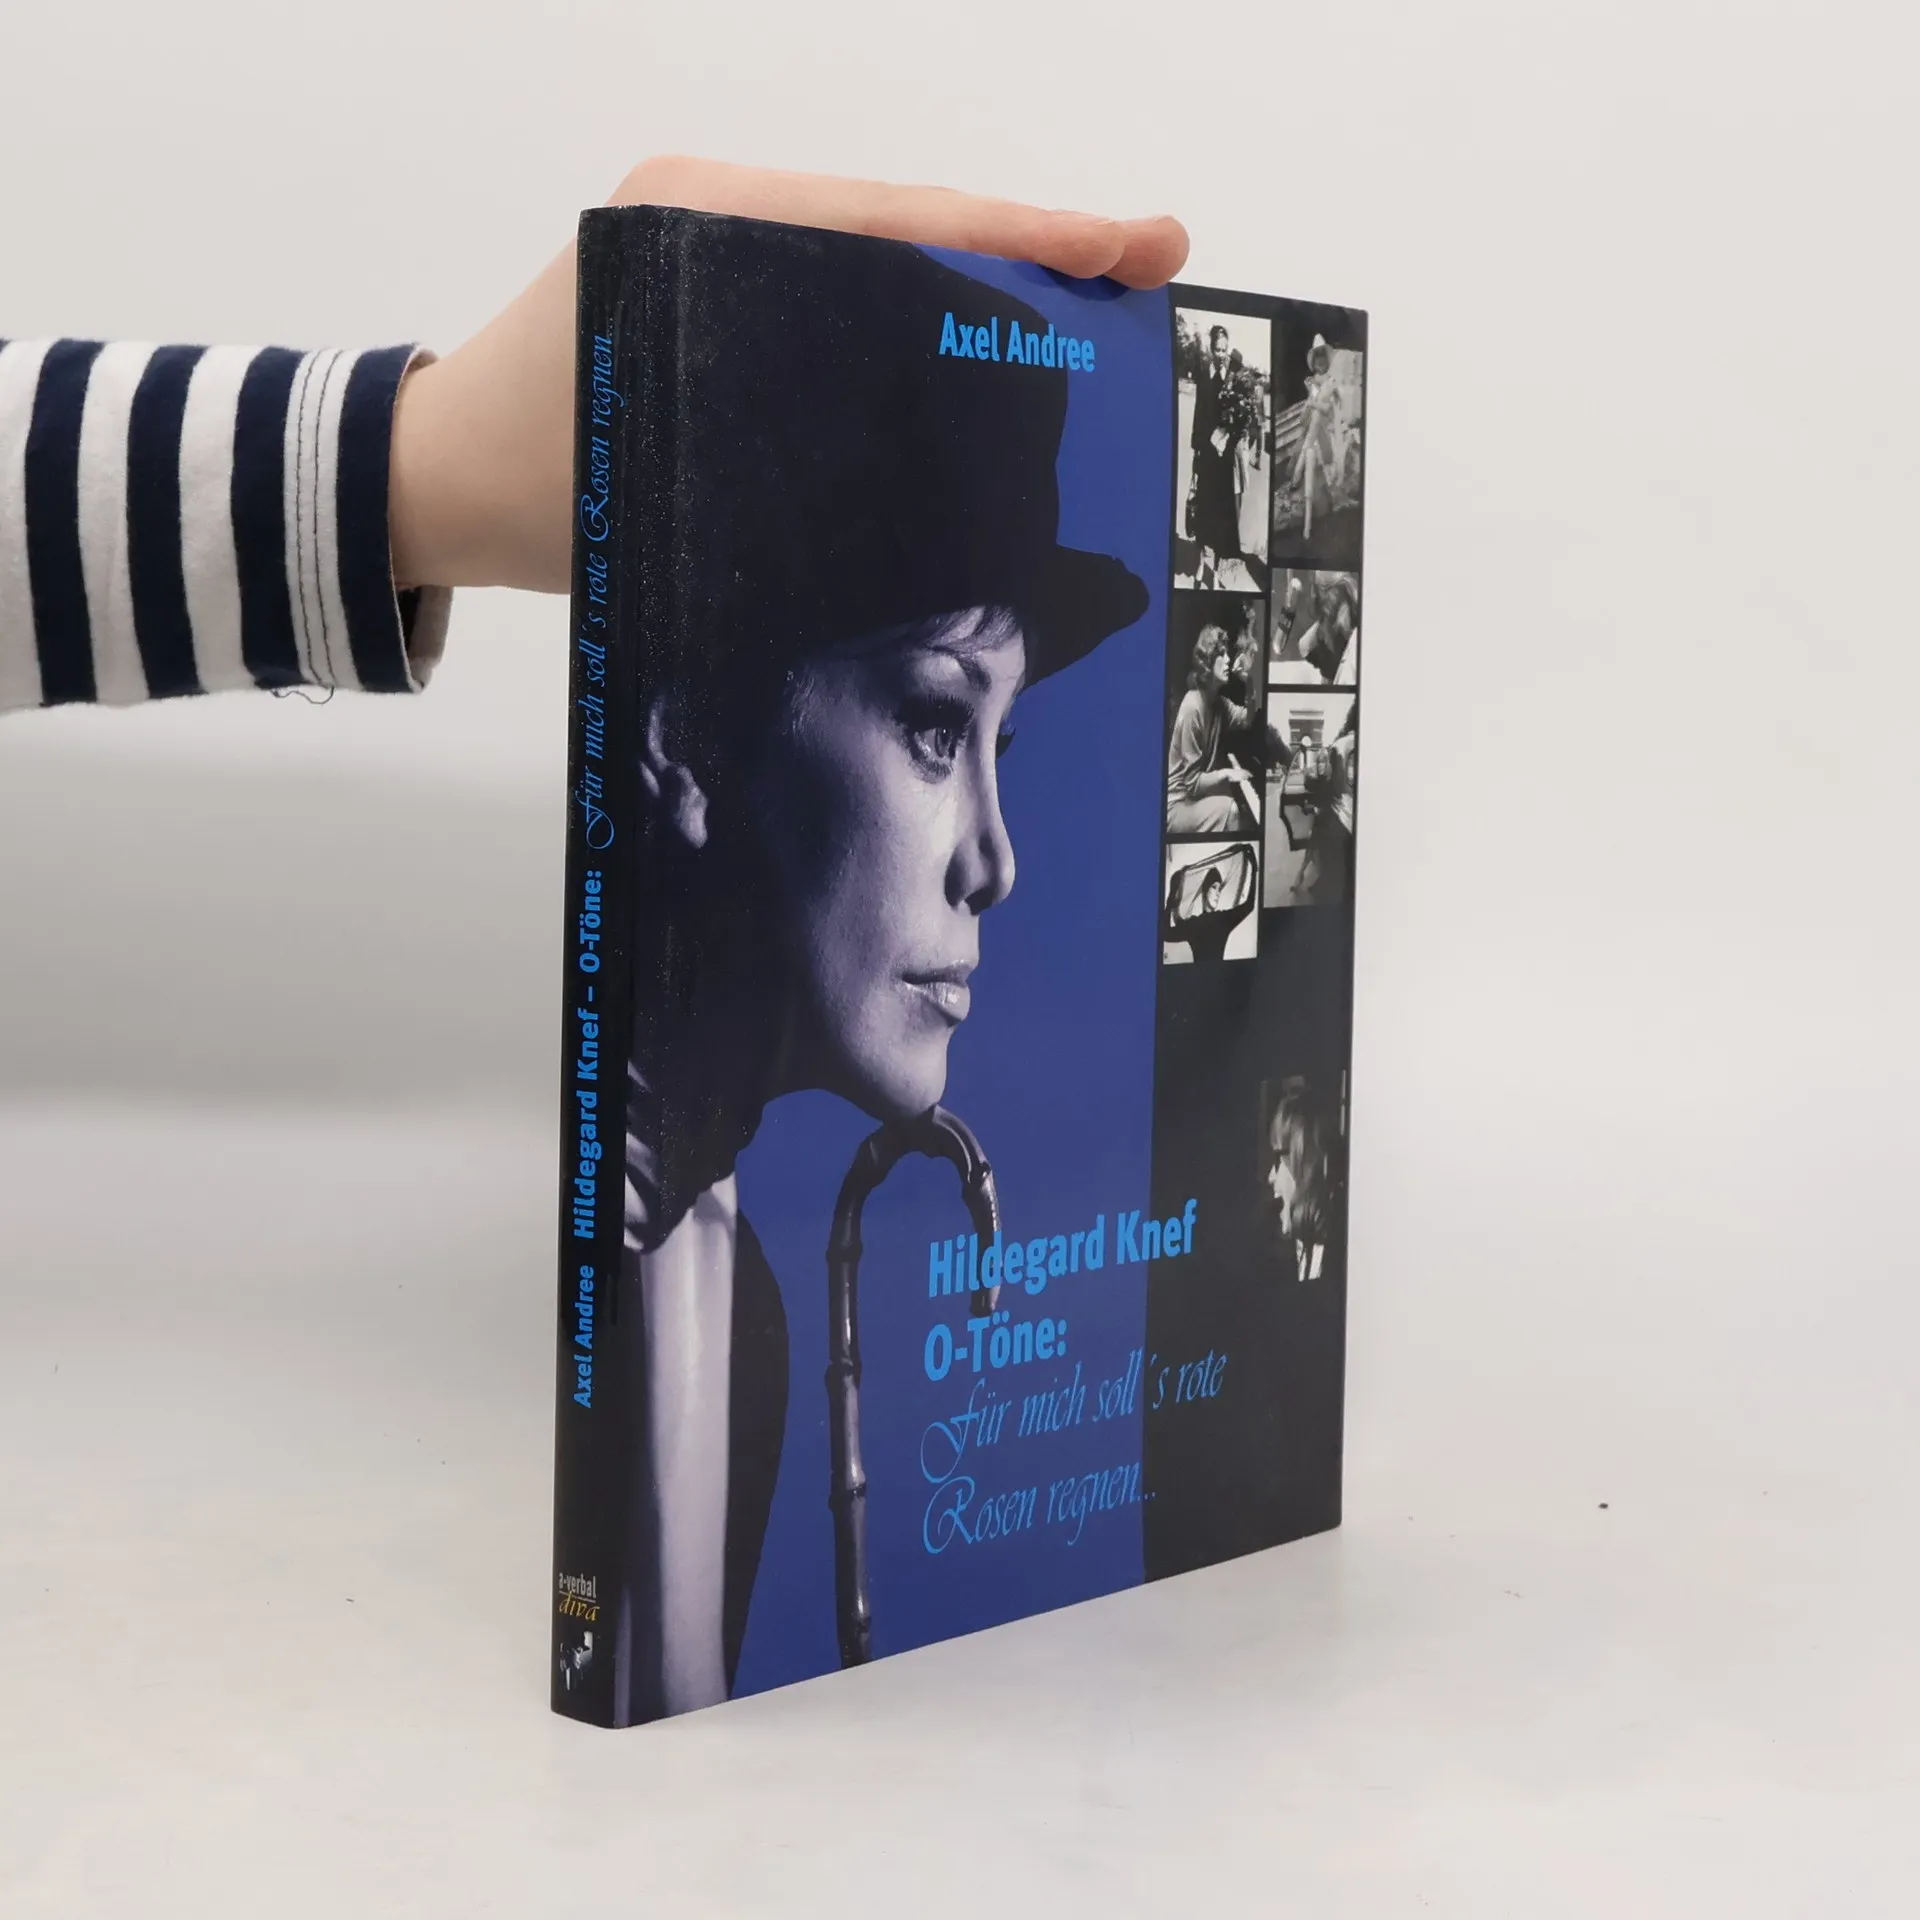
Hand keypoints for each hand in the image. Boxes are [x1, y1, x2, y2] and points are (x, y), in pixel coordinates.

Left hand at [388, 156, 1189, 592]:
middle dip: (1030, 251)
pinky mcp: (713, 296)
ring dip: (981, 289)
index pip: (898, 220)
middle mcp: (716, 216)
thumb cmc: (534, 491)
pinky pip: (839, 302)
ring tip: (1091, 322)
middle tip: (1144, 273)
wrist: (432, 482)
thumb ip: (793, 479)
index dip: (1027, 234)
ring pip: (881, 261)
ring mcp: (714, 249)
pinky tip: (982, 363)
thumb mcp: (671, 486)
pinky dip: (916, 328)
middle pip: (907, 225)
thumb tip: (946, 491)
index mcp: (706, 227)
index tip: (1132, 245)